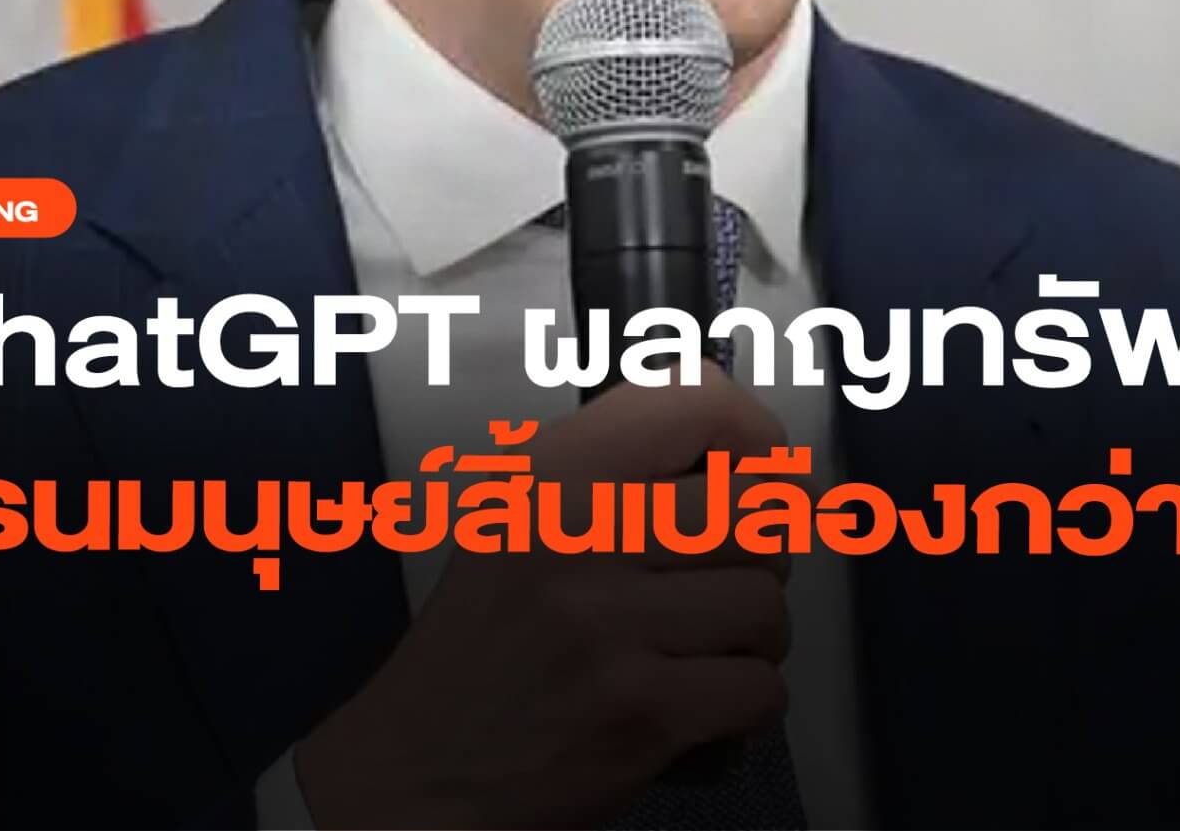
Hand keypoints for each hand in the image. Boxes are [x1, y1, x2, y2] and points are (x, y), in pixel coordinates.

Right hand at [295, 370, 789, 828]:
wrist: (415, 775)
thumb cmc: (482, 647)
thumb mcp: (518, 518)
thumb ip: (620, 466)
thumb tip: (761, 453)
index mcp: (548, 476)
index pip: (697, 403)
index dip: (755, 436)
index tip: (761, 472)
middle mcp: (574, 538)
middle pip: (752, 510)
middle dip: (764, 554)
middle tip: (730, 580)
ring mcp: (607, 628)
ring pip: (764, 603)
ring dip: (756, 638)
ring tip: (707, 650)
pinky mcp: (639, 713)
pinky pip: (758, 687)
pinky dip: (746, 704)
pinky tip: (701, 704)